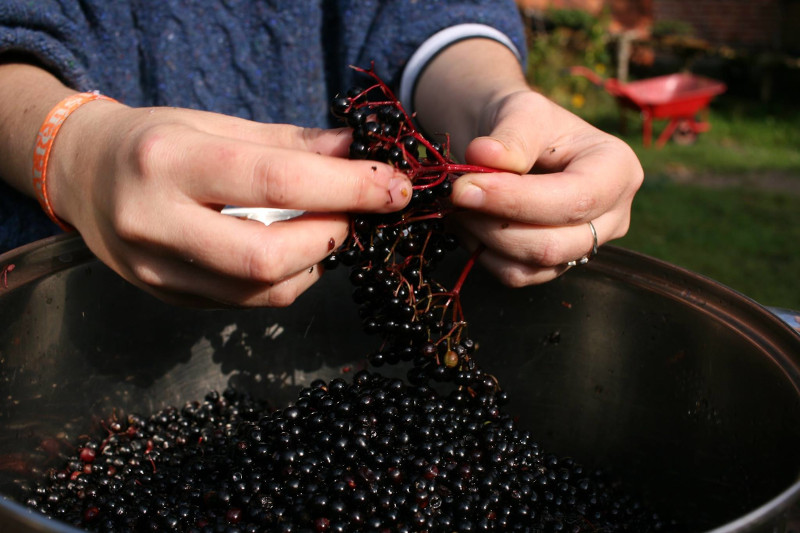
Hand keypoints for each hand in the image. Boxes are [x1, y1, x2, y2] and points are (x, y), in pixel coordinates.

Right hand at [50, 103, 411, 306]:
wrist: (82, 175)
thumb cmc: (154, 140)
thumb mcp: (216, 123)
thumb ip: (289, 143)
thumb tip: (356, 153)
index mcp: (168, 161)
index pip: (276, 181)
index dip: (348, 188)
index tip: (394, 187)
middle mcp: (155, 221)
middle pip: (268, 256)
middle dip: (333, 236)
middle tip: (357, 212)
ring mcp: (155, 270)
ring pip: (262, 290)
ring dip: (315, 261)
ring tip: (325, 226)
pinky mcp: (166, 296)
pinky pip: (245, 301)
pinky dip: (286, 278)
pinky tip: (293, 250)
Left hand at [450, 88, 642, 285]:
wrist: (515, 143)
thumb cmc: (527, 123)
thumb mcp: (523, 112)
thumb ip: (510, 136)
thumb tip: (484, 157)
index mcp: (617, 170)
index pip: (574, 201)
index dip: (517, 201)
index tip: (465, 188)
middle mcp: (612, 215)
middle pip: (554, 244)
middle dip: (495, 224)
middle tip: (455, 196)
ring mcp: (586, 246)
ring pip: (532, 265)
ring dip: (484, 239)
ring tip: (460, 206)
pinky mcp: (556, 265)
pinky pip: (516, 275)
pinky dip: (483, 252)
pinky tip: (469, 223)